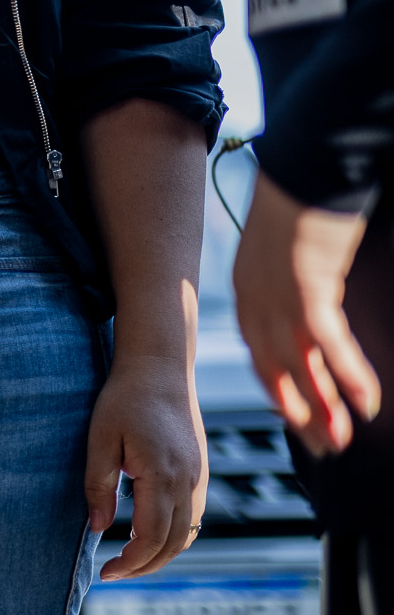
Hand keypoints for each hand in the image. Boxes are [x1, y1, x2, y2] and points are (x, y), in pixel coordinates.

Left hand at [86, 352, 207, 580]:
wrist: (160, 367)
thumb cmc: (124, 399)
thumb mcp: (100, 441)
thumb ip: (99, 487)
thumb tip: (97, 530)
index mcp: (163, 476)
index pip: (151, 538)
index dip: (129, 563)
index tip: (105, 573)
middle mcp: (188, 482)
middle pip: (173, 544)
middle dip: (144, 566)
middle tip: (113, 574)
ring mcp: (199, 477)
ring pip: (188, 533)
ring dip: (162, 554)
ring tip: (130, 560)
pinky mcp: (200, 471)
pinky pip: (194, 516)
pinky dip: (175, 535)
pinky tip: (150, 536)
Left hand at [233, 173, 377, 454]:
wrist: (303, 167)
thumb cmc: (299, 202)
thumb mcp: (285, 250)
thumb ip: (290, 281)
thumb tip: (307, 301)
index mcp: (247, 290)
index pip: (258, 352)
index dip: (279, 388)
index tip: (297, 417)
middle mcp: (255, 299)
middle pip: (275, 369)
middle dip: (300, 411)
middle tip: (323, 446)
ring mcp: (278, 296)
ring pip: (299, 367)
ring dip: (323, 407)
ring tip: (341, 441)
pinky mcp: (308, 289)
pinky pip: (328, 344)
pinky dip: (348, 376)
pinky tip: (366, 404)